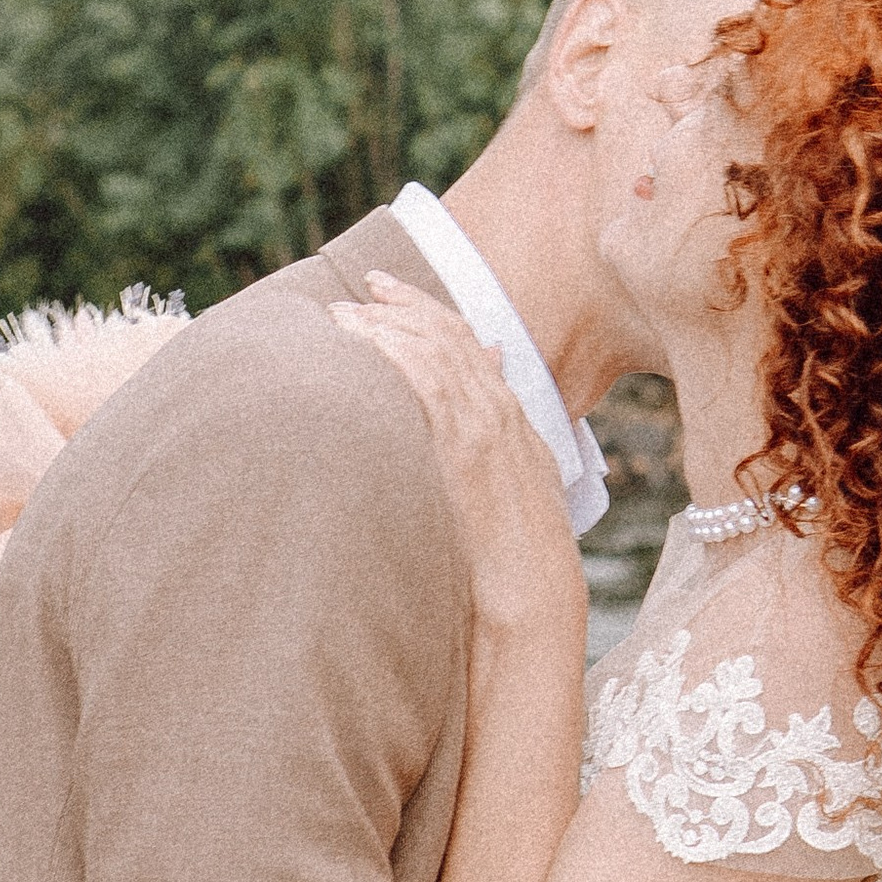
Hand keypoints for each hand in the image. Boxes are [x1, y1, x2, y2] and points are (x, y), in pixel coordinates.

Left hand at [337, 281, 587, 639]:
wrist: (534, 593)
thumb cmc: (515, 557)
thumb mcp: (509, 491)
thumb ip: (488, 449)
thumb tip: (465, 433)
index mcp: (513, 418)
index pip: (469, 344)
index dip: (428, 312)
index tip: (389, 293)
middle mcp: (503, 412)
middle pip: (451, 337)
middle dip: (403, 306)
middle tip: (361, 289)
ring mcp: (488, 427)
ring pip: (436, 353)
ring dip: (389, 327)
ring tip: (347, 316)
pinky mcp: (468, 448)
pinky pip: (430, 384)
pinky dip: (398, 355)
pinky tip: (367, 346)